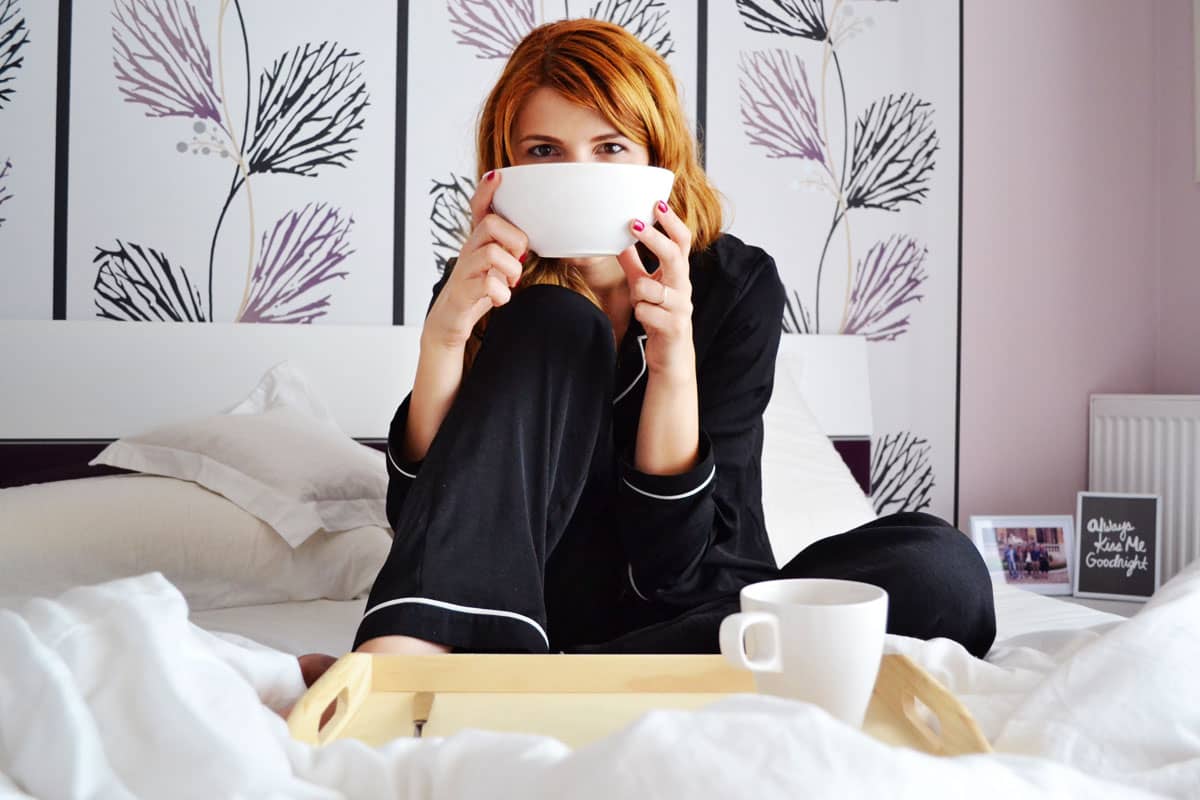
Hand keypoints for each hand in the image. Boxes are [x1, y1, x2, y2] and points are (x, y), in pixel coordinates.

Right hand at [424, 170, 527, 349]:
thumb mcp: (497, 265)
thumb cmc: (479, 290)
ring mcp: (464, 270)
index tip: (497, 175)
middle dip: (514, 238)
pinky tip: (501, 298)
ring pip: (491, 253)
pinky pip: (487, 285)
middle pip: (490, 224)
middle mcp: (468, 250)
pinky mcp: (462, 292)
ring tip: (512, 281)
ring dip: (511, 269)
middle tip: (520, 257)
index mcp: (478, 241)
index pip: (478, 207)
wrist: (451, 320)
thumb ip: (512, 250)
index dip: (486, 191)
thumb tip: (540, 238)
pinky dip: (501, 294)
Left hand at [618, 200, 694, 377]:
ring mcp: (680, 307)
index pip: (682, 242)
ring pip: (651, 288)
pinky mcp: (673, 326)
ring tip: (638, 300)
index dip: (671, 223)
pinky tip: (644, 320)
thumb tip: (619, 241)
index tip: (657, 204)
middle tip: (634, 223)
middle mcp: (683, 287)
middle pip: (674, 256)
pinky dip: (639, 313)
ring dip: (638, 292)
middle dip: (654, 239)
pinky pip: (645, 311)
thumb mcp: (644, 286)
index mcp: (678, 274)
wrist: (671, 355)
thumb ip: (635, 265)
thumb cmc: (659, 316)